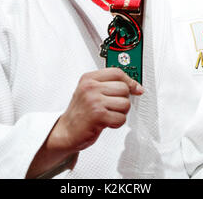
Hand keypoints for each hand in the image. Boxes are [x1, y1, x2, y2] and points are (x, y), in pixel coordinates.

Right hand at [26, 67, 143, 177]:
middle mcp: (90, 87)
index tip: (135, 88)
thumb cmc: (81, 112)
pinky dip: (117, 123)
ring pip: (125, 103)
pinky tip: (107, 122)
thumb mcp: (91, 91)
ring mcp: (94, 100)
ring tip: (108, 114)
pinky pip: (121, 118)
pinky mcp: (98, 115)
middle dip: (123, 100)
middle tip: (112, 106)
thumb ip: (109, 85)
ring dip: (120, 113)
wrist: (66, 131)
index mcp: (89, 78)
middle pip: (123, 88)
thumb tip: (136, 86)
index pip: (117, 72)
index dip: (129, 81)